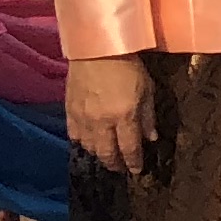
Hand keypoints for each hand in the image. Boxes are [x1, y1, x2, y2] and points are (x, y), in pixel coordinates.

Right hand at [64, 53, 153, 175]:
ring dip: (99, 154)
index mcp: (124, 116)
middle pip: (107, 153)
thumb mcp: (147, 89)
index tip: (137, 171)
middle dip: (115, 164)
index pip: (129, 148)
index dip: (133, 162)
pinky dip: (82, 142)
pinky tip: (89, 143)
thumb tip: (151, 138)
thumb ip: (148, 116)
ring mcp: (83, 118)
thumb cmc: (128, 66)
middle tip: (121, 169)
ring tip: (107, 156)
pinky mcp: (69, 111)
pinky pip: (74, 135)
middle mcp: (101, 122)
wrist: (96, 49)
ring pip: (89, 147)